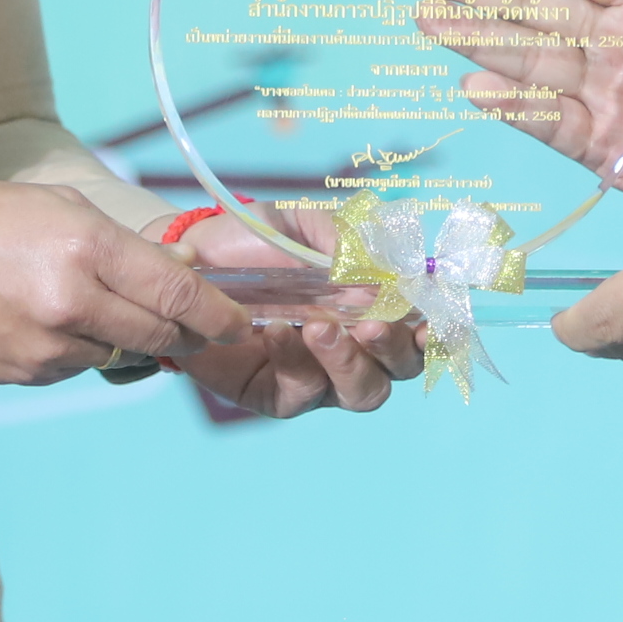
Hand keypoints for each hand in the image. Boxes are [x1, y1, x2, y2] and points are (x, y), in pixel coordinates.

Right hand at [0, 181, 250, 385]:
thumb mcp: (61, 206)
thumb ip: (125, 243)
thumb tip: (182, 268)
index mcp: (85, 249)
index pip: (179, 294)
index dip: (219, 313)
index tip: (239, 322)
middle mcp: (71, 303)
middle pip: (161, 334)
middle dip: (185, 330)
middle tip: (195, 322)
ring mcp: (47, 346)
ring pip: (121, 354)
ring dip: (128, 337)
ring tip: (97, 306)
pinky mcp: (26, 374)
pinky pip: (78, 368)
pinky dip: (82, 350)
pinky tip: (52, 321)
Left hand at [168, 208, 422, 415]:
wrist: (188, 261)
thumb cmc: (255, 241)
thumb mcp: (302, 225)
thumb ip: (345, 242)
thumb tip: (382, 274)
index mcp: (374, 304)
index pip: (421, 327)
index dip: (434, 330)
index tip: (426, 320)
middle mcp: (357, 347)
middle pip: (401, 369)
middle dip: (393, 348)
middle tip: (369, 323)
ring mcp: (321, 375)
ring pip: (363, 392)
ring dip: (350, 363)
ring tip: (319, 328)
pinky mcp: (280, 396)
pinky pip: (303, 392)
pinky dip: (295, 360)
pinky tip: (278, 332)